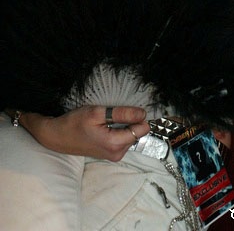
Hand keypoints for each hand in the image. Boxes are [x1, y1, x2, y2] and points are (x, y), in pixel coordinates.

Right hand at [20, 105, 149, 160]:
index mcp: (115, 144)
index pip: (142, 129)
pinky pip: (123, 139)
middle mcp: (118, 153)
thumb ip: (122, 114)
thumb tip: (143, 114)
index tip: (128, 109)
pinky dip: (119, 130)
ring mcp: (114, 155)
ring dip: (123, 125)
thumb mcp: (98, 113)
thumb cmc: (75, 123)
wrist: (57, 137)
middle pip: (137, 132)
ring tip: (106, 120)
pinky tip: (105, 126)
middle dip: (129, 121)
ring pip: (131, 135)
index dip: (138, 116)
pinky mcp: (111, 154)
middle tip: (112, 115)